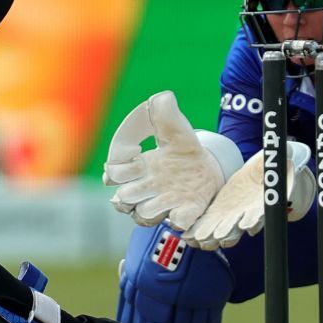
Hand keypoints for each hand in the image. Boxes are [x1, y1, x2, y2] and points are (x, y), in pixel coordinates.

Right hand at [103, 91, 237, 229]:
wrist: (209, 169)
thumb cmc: (184, 149)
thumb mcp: (176, 128)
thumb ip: (165, 113)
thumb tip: (162, 98)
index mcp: (139, 168)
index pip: (114, 175)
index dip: (114, 172)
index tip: (129, 161)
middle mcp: (147, 189)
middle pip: (123, 200)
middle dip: (128, 195)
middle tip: (145, 183)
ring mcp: (165, 204)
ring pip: (144, 216)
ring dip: (151, 208)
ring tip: (165, 198)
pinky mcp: (185, 214)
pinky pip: (176, 224)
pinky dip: (178, 219)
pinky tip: (183, 209)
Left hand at [186, 141, 311, 250]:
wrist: (255, 176)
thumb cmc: (266, 170)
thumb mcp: (271, 163)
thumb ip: (275, 161)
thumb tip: (288, 151)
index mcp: (262, 203)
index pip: (260, 214)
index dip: (254, 220)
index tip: (247, 225)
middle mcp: (247, 214)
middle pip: (239, 227)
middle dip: (229, 232)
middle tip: (219, 237)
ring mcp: (232, 216)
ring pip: (222, 231)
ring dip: (212, 236)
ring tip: (201, 240)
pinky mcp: (219, 213)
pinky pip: (209, 224)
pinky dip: (200, 231)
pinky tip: (190, 236)